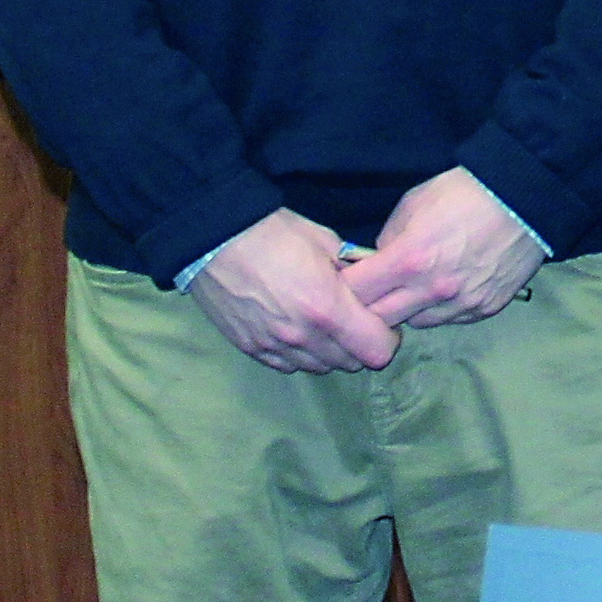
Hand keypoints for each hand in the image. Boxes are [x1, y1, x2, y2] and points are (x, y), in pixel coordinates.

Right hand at [189, 208, 400, 372]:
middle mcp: (302, 335)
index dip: (386, 337)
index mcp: (327, 308)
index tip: (380, 321)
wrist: (215, 237)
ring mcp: (274, 346)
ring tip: (324, 324)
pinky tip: (297, 330)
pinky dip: (300, 354)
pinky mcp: (250, 348)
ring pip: (320, 367)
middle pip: (351, 363)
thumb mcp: (328, 243)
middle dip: (359, 344)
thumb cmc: (275, 233)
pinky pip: (288, 366)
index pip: (377, 351)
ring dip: (330, 352)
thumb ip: (356, 270)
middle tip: (354, 320)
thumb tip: (375, 284)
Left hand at [345, 169, 546, 329]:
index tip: (348, 280)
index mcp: (408, 260)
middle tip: (375, 291)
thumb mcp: (413, 203)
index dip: (345, 287)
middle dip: (370, 306)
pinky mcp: (485, 309)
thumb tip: (379, 261)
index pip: (355, 293)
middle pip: (379, 319)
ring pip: (415, 323)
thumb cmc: (466, 193)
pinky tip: (449, 286)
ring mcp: (461, 304)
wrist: (526, 198)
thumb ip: (389, 238)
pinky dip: (441, 308)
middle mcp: (432, 290)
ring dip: (408, 310)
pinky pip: (450, 319)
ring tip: (416, 287)